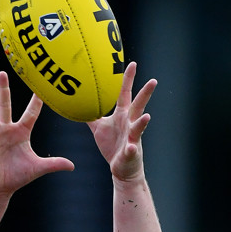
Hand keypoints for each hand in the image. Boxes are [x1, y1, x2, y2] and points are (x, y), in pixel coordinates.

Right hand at [0, 71, 73, 199]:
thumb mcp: (38, 168)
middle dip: (3, 89)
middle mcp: (7, 130)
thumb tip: (72, 166)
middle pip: (5, 105)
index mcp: (21, 132)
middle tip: (2, 72)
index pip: (31, 112)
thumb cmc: (16, 177)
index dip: (37, 100)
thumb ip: (54, 164)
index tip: (40, 84)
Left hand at [87, 62, 156, 181]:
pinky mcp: (130, 152)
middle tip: (153, 81)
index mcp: (122, 116)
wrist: (121, 167)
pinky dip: (131, 149)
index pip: (125, 94)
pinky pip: (131, 150)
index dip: (128, 80)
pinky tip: (130, 147)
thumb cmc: (112, 145)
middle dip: (145, 94)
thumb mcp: (99, 128)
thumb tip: (78, 103)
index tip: (132, 64)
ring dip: (142, 122)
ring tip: (147, 117)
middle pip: (138, 106)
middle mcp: (129, 123)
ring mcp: (132, 138)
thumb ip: (91, 116)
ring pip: (139, 127)